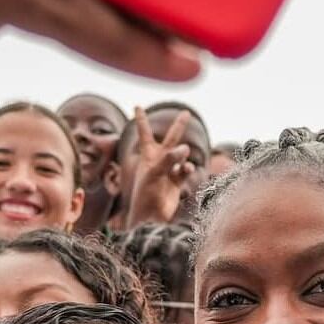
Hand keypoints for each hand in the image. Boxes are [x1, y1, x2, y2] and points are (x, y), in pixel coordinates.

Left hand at [123, 107, 194, 226]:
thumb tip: (186, 149)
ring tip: (184, 155)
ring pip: (181, 155)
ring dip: (183, 154)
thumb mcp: (154, 172)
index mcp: (148, 155)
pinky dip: (187, 168)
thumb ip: (169, 159)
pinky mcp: (177, 181)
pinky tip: (185, 169)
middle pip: (170, 138)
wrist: (150, 217)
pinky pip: (186, 170)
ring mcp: (169, 171)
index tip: (136, 105)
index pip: (144, 132)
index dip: (141, 119)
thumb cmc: (145, 194)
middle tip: (187, 112)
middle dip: (179, 126)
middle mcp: (159, 160)